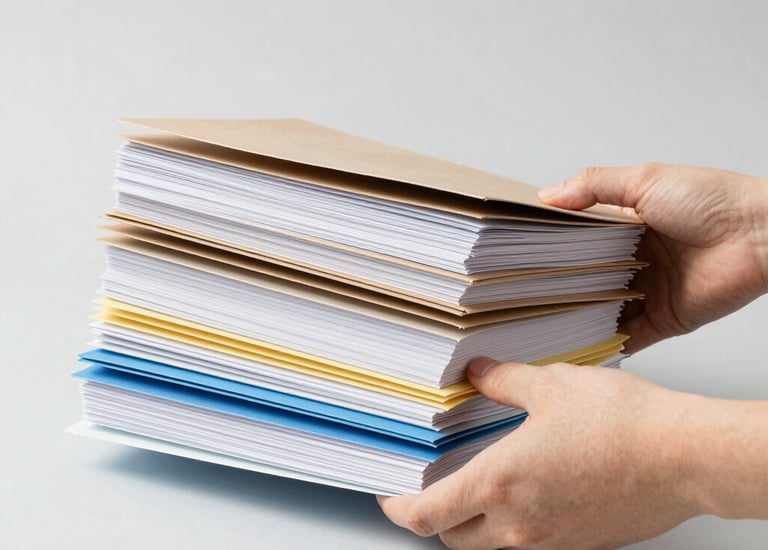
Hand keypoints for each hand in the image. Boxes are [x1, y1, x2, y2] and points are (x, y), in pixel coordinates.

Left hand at [378, 359, 767, 548]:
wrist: (686, 457)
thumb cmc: (625, 425)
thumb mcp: (551, 385)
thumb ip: (504, 381)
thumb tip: (478, 374)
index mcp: (500, 484)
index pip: (424, 515)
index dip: (395, 508)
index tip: (387, 493)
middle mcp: (519, 523)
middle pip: (452, 537)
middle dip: (432, 516)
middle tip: (430, 487)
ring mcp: (550, 540)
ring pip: (490, 544)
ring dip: (472, 521)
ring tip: (478, 484)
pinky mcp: (578, 543)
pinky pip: (529, 543)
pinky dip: (513, 524)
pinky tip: (528, 489)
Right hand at [538, 164, 767, 351]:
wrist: (762, 236)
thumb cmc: (711, 199)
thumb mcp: (644, 179)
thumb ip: (594, 186)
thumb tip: (548, 194)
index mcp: (627, 225)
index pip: (579, 239)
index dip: (552, 245)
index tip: (520, 252)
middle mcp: (634, 259)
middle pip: (587, 277)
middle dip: (559, 285)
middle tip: (521, 292)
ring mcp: (647, 291)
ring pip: (601, 309)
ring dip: (578, 316)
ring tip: (539, 323)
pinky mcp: (663, 320)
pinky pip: (627, 337)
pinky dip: (605, 344)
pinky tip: (576, 345)